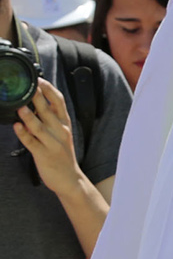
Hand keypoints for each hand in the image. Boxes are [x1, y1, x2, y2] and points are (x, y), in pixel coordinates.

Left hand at [14, 79, 88, 197]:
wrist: (70, 179)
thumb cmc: (61, 154)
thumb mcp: (61, 134)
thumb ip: (49, 119)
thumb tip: (33, 103)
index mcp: (64, 124)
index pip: (59, 102)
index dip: (49, 89)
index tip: (38, 79)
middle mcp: (60, 131)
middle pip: (48, 110)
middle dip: (37, 97)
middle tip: (28, 86)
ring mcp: (53, 143)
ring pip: (39, 127)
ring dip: (29, 116)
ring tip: (20, 107)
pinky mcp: (44, 155)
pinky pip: (31, 143)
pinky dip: (23, 134)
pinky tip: (16, 127)